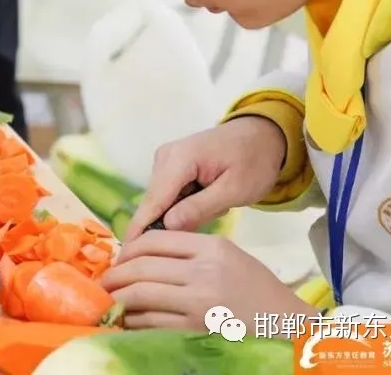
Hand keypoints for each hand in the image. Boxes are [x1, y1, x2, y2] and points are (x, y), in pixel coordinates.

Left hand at [102, 230, 316, 331]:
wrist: (288, 326)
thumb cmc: (257, 291)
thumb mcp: (230, 257)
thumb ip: (192, 251)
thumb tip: (144, 254)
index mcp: (212, 247)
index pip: (155, 240)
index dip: (129, 248)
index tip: (119, 258)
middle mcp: (204, 271)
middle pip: (142, 267)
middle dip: (115, 275)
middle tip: (104, 282)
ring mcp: (199, 302)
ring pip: (141, 295)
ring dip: (120, 299)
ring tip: (112, 301)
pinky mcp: (196, 330)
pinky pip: (152, 323)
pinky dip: (134, 321)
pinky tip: (130, 320)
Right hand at [126, 116, 285, 238]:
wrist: (262, 136)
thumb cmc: (253, 161)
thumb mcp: (234, 190)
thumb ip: (200, 208)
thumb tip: (167, 225)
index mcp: (180, 158)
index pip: (154, 200)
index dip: (140, 228)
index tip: (129, 255)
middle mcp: (165, 156)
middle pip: (155, 202)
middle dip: (173, 222)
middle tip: (210, 219)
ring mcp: (165, 160)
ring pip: (162, 201)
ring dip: (183, 212)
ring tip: (216, 204)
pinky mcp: (169, 166)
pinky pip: (169, 195)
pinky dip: (186, 204)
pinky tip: (209, 199)